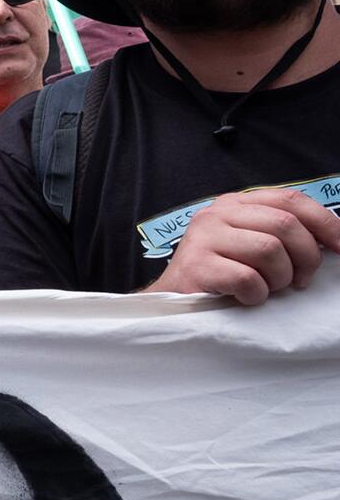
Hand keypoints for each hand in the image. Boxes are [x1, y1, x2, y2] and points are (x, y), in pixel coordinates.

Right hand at [144, 189, 339, 303]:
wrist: (175, 300)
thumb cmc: (223, 273)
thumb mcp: (251, 242)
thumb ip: (281, 232)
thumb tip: (333, 241)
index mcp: (236, 203)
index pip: (290, 199)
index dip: (325, 223)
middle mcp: (217, 213)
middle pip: (284, 225)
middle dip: (305, 258)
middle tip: (300, 281)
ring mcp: (204, 238)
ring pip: (269, 250)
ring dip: (279, 278)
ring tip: (268, 288)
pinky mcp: (196, 266)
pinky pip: (248, 279)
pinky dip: (256, 294)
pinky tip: (246, 297)